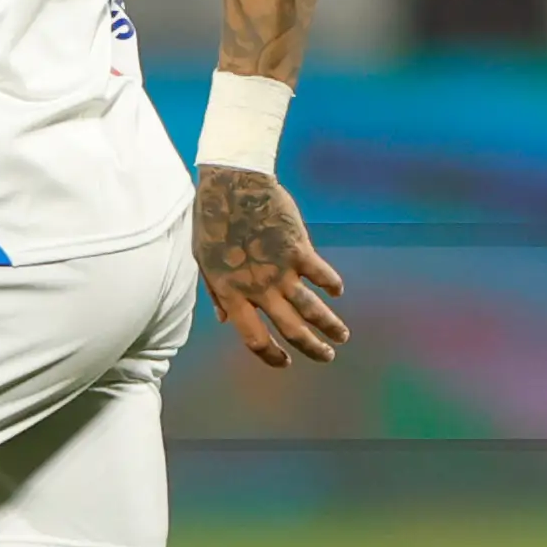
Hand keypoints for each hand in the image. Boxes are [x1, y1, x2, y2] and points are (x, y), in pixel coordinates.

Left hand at [194, 167, 348, 366]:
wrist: (232, 184)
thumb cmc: (212, 221)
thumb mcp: (203, 261)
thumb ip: (216, 293)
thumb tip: (224, 319)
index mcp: (231, 294)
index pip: (254, 339)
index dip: (270, 356)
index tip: (284, 362)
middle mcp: (258, 289)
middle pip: (291, 330)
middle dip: (312, 348)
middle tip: (327, 356)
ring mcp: (281, 270)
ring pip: (312, 309)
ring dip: (330, 325)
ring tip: (342, 335)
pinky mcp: (299, 249)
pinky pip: (322, 274)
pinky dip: (332, 284)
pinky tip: (337, 290)